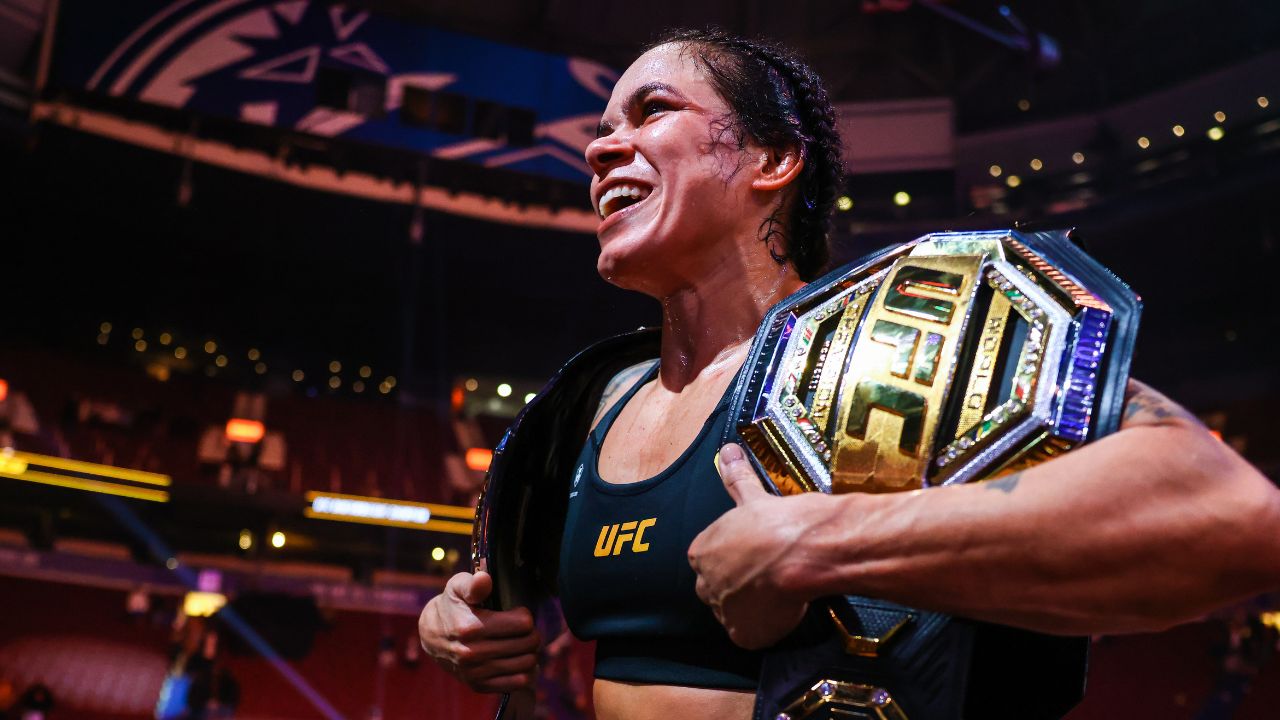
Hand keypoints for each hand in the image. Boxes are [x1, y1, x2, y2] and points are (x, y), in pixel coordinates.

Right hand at [418, 571, 539, 691]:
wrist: (431, 635)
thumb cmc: (451, 606)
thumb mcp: (457, 587)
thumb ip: (473, 584)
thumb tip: (484, 579)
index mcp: (471, 627)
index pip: (523, 624)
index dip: (525, 615)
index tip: (517, 613)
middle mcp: (473, 653)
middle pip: (528, 643)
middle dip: (532, 633)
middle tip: (524, 629)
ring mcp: (476, 672)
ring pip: (527, 663)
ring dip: (530, 652)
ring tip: (522, 643)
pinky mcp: (478, 685)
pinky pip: (518, 683)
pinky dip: (525, 672)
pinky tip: (519, 659)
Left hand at [689, 443, 823, 649]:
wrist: (803, 550)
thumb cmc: (780, 521)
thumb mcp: (753, 496)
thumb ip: (736, 477)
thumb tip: (728, 449)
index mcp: (702, 551)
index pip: (711, 561)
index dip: (736, 559)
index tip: (756, 556)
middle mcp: (705, 583)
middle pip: (719, 588)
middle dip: (740, 584)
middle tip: (768, 574)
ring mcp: (723, 611)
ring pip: (735, 612)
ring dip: (754, 606)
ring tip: (780, 591)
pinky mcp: (744, 634)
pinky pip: (752, 635)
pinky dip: (768, 627)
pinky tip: (784, 609)